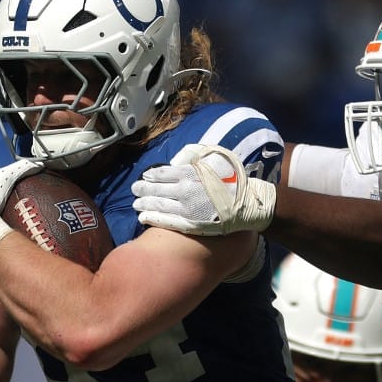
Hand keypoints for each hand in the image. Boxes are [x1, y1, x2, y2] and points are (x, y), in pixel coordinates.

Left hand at [131, 144, 275, 235]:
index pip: (162, 174)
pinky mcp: (190, 224)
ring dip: (144, 204)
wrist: (246, 203)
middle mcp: (184, 191)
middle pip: (156, 190)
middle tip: (134, 190)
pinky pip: (166, 221)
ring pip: (158, 206)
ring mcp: (186, 209)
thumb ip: (194, 156)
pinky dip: (152, 219)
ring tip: (135, 204)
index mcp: (189, 173)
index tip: (145, 177)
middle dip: (143, 190)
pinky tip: (143, 217)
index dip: (151, 176)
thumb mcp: (215, 158)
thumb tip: (178, 160)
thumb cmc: (233, 179)